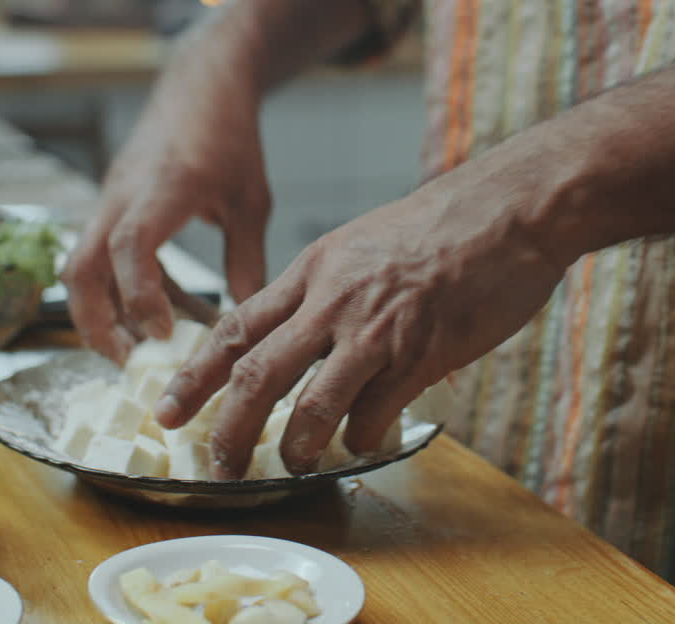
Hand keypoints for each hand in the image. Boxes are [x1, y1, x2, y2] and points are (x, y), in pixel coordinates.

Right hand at [64, 63, 270, 363]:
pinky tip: (154, 315)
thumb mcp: (251, 200)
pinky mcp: (111, 206)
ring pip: (81, 265)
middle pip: (81, 267)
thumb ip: (248, 260)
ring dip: (99, 311)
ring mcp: (110, 200)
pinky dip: (118, 289)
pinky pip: (100, 256)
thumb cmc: (229, 136)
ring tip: (137, 351)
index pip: (131, 247)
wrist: (201, 84)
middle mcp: (122, 195)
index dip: (140, 296)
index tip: (162, 336)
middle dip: (94, 322)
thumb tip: (248, 323)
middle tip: (128, 363)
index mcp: (162, 188)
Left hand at [154, 149, 568, 478]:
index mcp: (312, 270)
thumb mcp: (359, 244)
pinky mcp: (419, 355)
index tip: (169, 410)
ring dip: (296, 446)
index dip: (196, 375)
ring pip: (311, 404)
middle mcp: (332, 301)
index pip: (235, 328)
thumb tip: (299, 336)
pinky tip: (364, 440)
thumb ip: (324, 290)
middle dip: (229, 428)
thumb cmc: (438, 227)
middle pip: (258, 374)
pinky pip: (374, 414)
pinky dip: (362, 437)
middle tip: (218, 464)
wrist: (505, 212)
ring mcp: (375, 330)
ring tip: (293, 463)